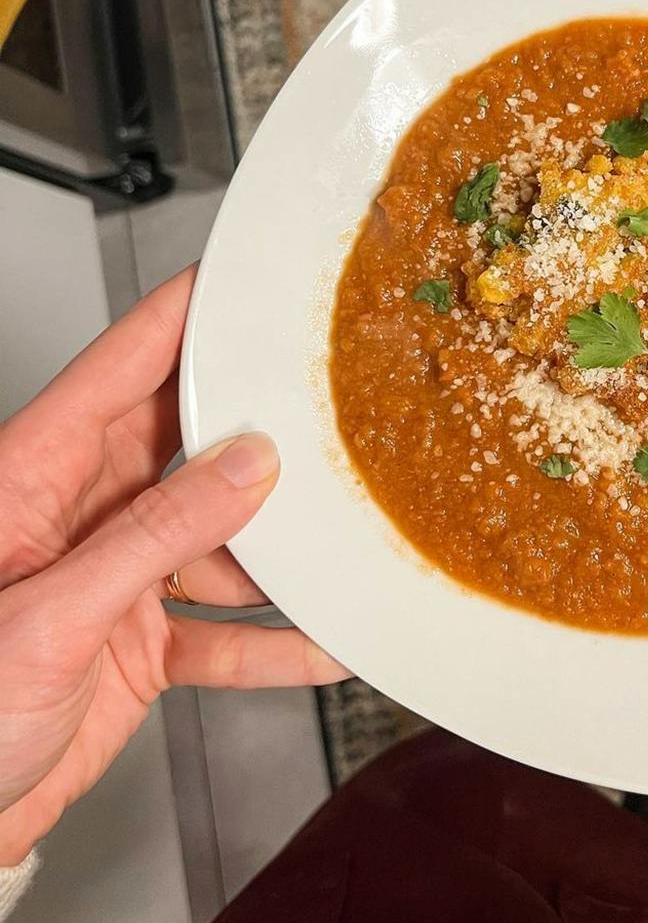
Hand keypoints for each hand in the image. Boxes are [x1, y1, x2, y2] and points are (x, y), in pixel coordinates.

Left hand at [0, 266, 347, 863]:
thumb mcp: (52, 616)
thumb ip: (155, 536)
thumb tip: (246, 467)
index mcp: (35, 476)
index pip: (122, 367)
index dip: (183, 315)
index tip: (241, 280)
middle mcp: (81, 514)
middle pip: (187, 442)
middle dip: (257, 427)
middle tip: (327, 406)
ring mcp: (114, 577)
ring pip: (219, 535)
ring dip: (279, 549)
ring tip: (339, 542)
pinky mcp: (138, 639)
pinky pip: (223, 628)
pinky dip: (274, 640)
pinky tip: (323, 642)